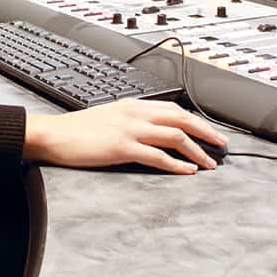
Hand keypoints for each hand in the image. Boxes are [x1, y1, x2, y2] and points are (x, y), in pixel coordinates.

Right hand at [23, 98, 226, 174]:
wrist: (54, 135)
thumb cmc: (76, 130)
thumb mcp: (107, 116)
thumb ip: (129, 120)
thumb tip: (150, 132)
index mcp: (130, 105)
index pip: (171, 108)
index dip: (195, 120)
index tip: (209, 132)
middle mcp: (133, 113)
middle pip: (179, 117)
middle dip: (205, 132)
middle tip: (221, 145)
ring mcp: (128, 129)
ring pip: (174, 135)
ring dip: (196, 150)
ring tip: (209, 163)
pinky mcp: (122, 147)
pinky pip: (157, 156)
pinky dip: (176, 164)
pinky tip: (187, 171)